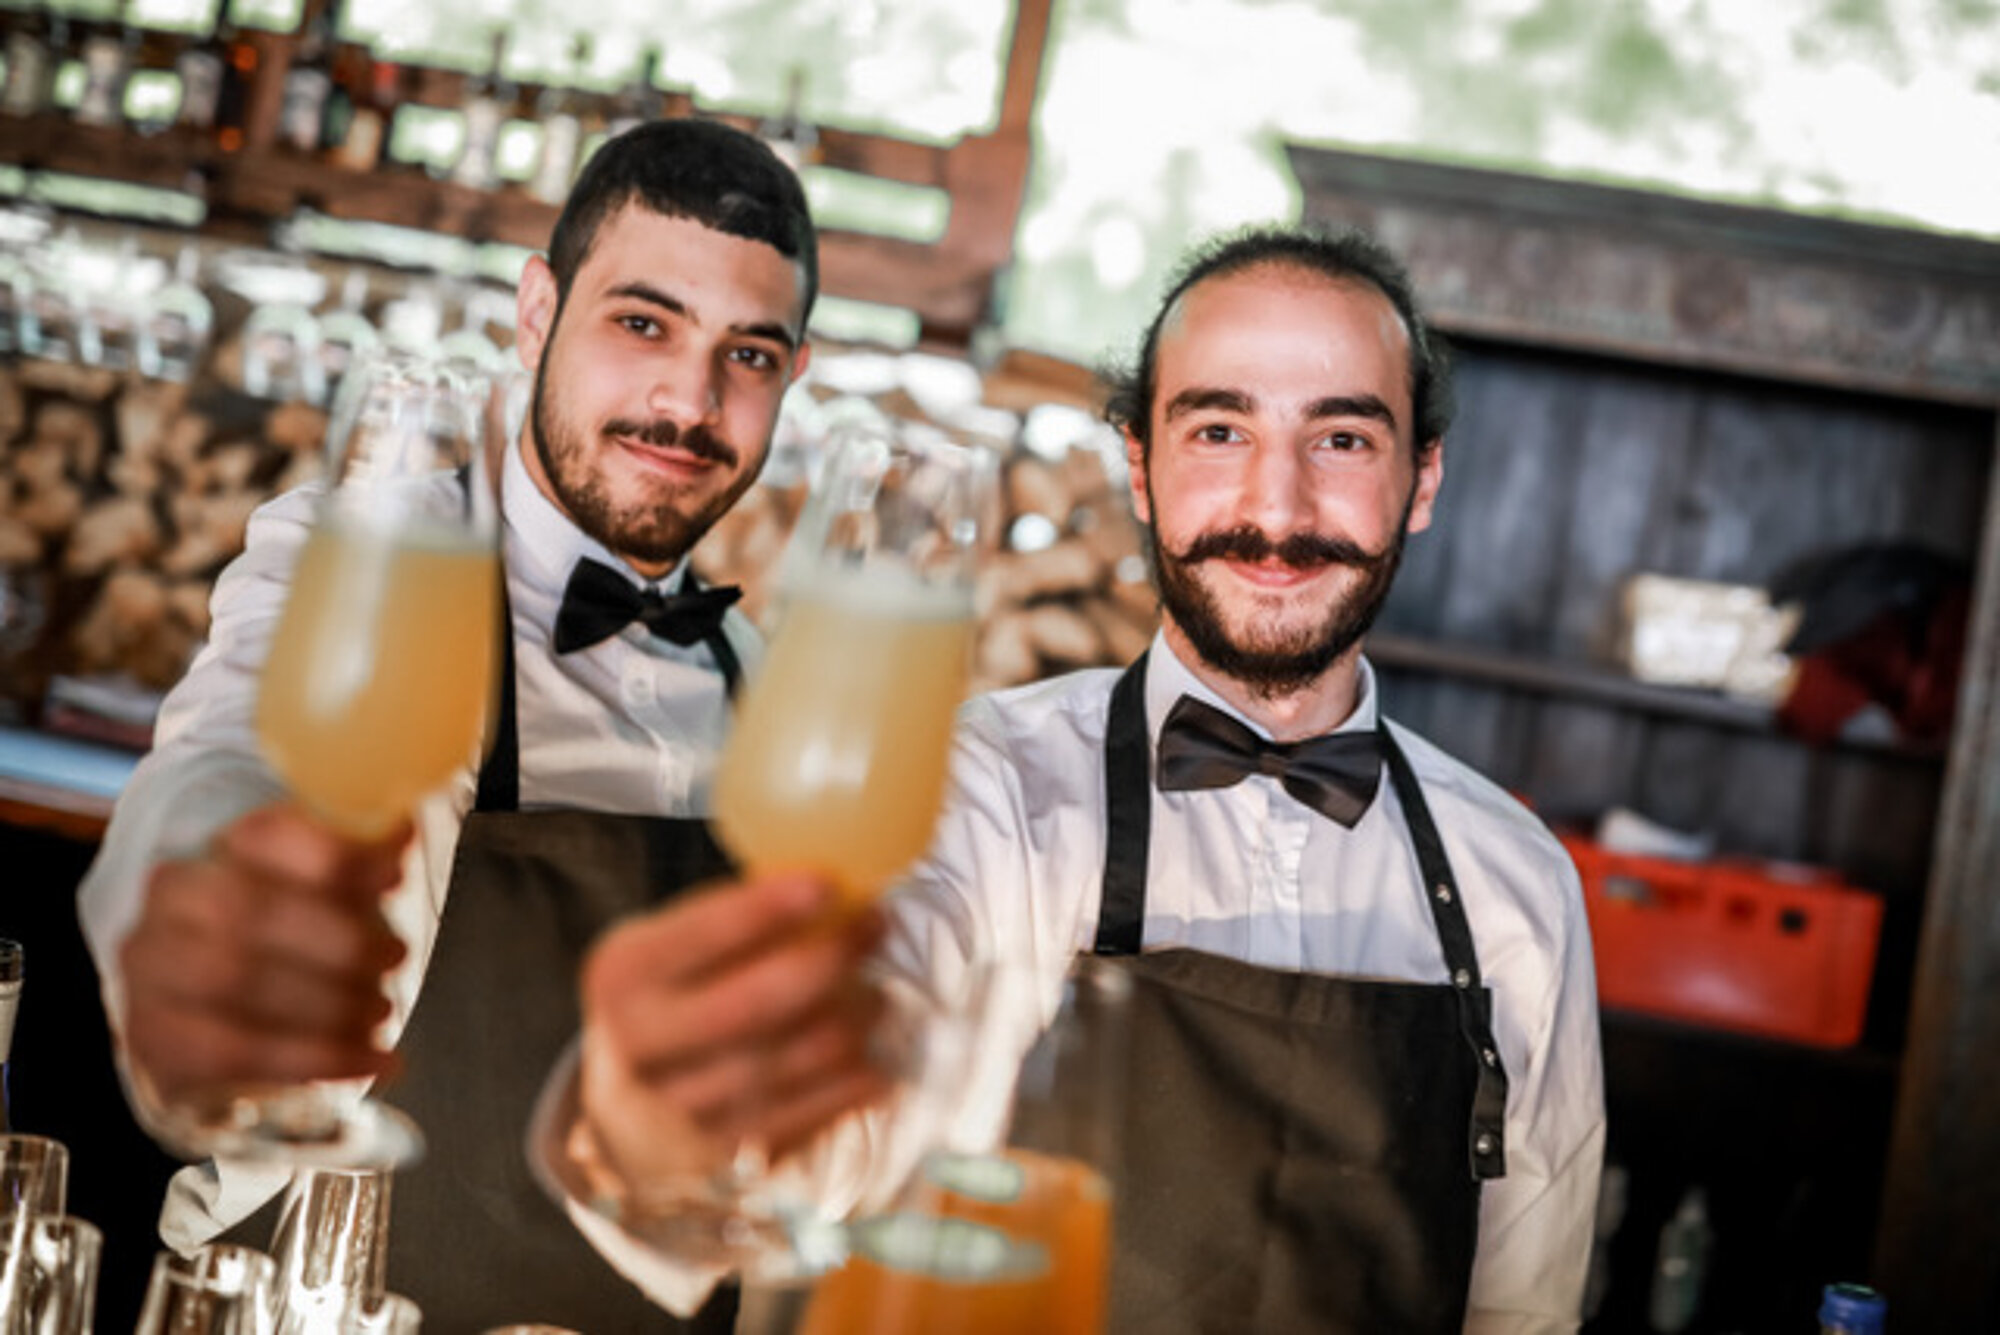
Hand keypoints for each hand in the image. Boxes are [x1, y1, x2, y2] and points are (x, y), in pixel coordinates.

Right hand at [118, 802, 409, 1119]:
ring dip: (326, 1004)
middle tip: (396, 957)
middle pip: (249, 912)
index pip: (266, 835)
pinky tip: (372, 1061)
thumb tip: (400, 834)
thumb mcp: (324, 883)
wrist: (210, 996)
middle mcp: (171, 898)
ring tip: (383, 1012)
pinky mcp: (154, 1034)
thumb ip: (361, 859)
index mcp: (217, 844)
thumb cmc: (288, 927)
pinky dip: (313, 1059)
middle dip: (337, 941)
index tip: (395, 876)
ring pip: (234, 983)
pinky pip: (230, 1053)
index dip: (334, 856)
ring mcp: (150, 967)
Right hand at [577, 872, 890, 1191]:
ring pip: (786, 1064)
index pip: (699, 935)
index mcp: (622, 975)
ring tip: (878, 996)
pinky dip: (849, 1087)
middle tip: (873, 927)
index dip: (766, 909)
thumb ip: (737, 921)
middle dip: (827, 960)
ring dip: (848, 1024)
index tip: (828, 884)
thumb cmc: (674, 997)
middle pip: (752, 1004)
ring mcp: (676, 1110)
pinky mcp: (719, 1157)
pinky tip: (875, 1063)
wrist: (632, 1102)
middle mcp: (637, 1046)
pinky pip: (802, 1119)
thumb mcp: (674, 947)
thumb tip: (836, 897)